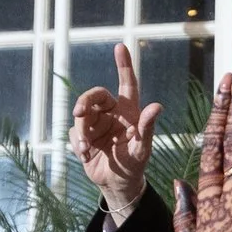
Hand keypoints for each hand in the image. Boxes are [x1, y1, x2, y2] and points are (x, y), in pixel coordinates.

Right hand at [67, 42, 164, 221]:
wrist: (117, 184)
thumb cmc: (135, 165)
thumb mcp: (142, 149)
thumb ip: (147, 128)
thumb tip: (157, 106)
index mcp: (129, 111)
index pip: (127, 83)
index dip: (124, 65)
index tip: (120, 47)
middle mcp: (111, 113)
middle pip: (94, 95)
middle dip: (84, 101)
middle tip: (78, 112)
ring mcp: (95, 123)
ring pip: (80, 115)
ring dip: (81, 131)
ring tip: (85, 149)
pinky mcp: (83, 136)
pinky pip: (74, 132)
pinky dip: (77, 144)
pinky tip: (85, 155)